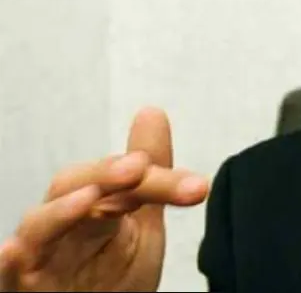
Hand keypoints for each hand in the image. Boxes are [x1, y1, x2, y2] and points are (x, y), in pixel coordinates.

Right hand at [0, 108, 208, 291]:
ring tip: (88, 200)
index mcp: (93, 206)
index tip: (195, 187)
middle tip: (139, 169)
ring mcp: (40, 257)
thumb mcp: (140, 225)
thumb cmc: (113, 278)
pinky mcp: (21, 287)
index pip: (121, 179)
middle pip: (74, 187)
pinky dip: (8, 261)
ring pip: (39, 226)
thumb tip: (151, 111)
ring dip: (62, 212)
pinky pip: (8, 273)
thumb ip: (151, 178)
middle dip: (106, 175)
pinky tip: (13, 251)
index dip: (156, 179)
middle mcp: (62, 226)